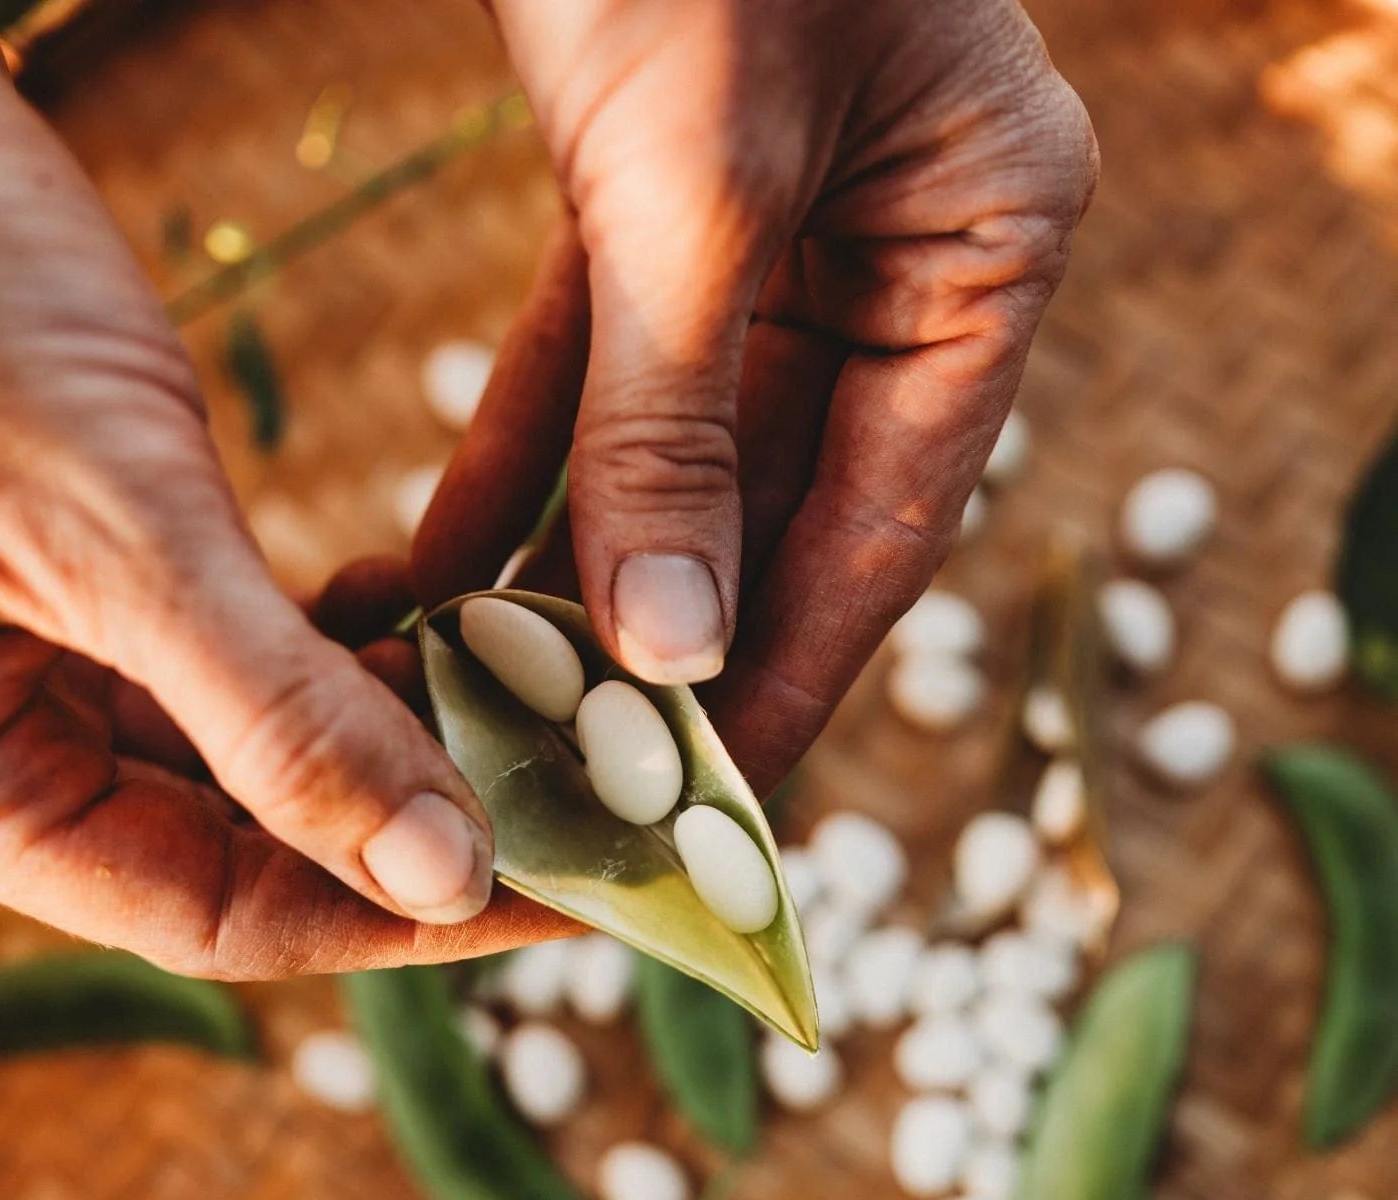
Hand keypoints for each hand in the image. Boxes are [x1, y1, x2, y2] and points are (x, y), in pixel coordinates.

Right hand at [0, 3, 572, 974]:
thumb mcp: (106, 521)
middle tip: (573, 780)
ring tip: (514, 682)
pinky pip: (237, 652)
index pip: (224, 913)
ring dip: (390, 719)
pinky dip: (338, 642)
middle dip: (416, 809)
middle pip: (248, 840)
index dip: (405, 912)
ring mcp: (37, 656)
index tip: (569, 883)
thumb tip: (442, 872)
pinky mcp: (84, 570)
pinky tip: (415, 605)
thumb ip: (273, 712)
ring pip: (257, 746)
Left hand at [415, 0, 1096, 791]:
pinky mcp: (662, 201)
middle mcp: (897, 254)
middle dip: (677, 640)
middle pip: (782, 505)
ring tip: (497, 702)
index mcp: (982, 248)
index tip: (716, 794)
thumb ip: (683, 419)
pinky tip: (445, 566)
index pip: (890, 520)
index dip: (798, 667)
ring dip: (582, 571)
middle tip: (590, 780)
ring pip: (681, 454)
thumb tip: (674, 640)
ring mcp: (782, 233)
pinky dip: (524, 465)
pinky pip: (596, 370)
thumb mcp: (698, 178)